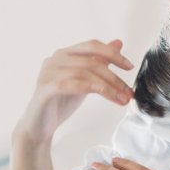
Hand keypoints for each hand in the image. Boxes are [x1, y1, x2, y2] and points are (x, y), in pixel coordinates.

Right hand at [16, 39, 133, 143]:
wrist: (40, 126)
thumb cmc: (61, 102)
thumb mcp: (86, 80)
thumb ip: (99, 62)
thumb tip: (118, 43)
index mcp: (65, 54)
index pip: (92, 45)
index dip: (113, 54)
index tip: (129, 67)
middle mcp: (55, 59)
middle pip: (91, 61)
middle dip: (114, 78)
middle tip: (129, 92)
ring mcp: (48, 73)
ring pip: (84, 73)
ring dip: (108, 87)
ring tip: (122, 99)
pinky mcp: (45, 88)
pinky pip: (72, 84)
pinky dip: (92, 88)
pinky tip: (106, 95)